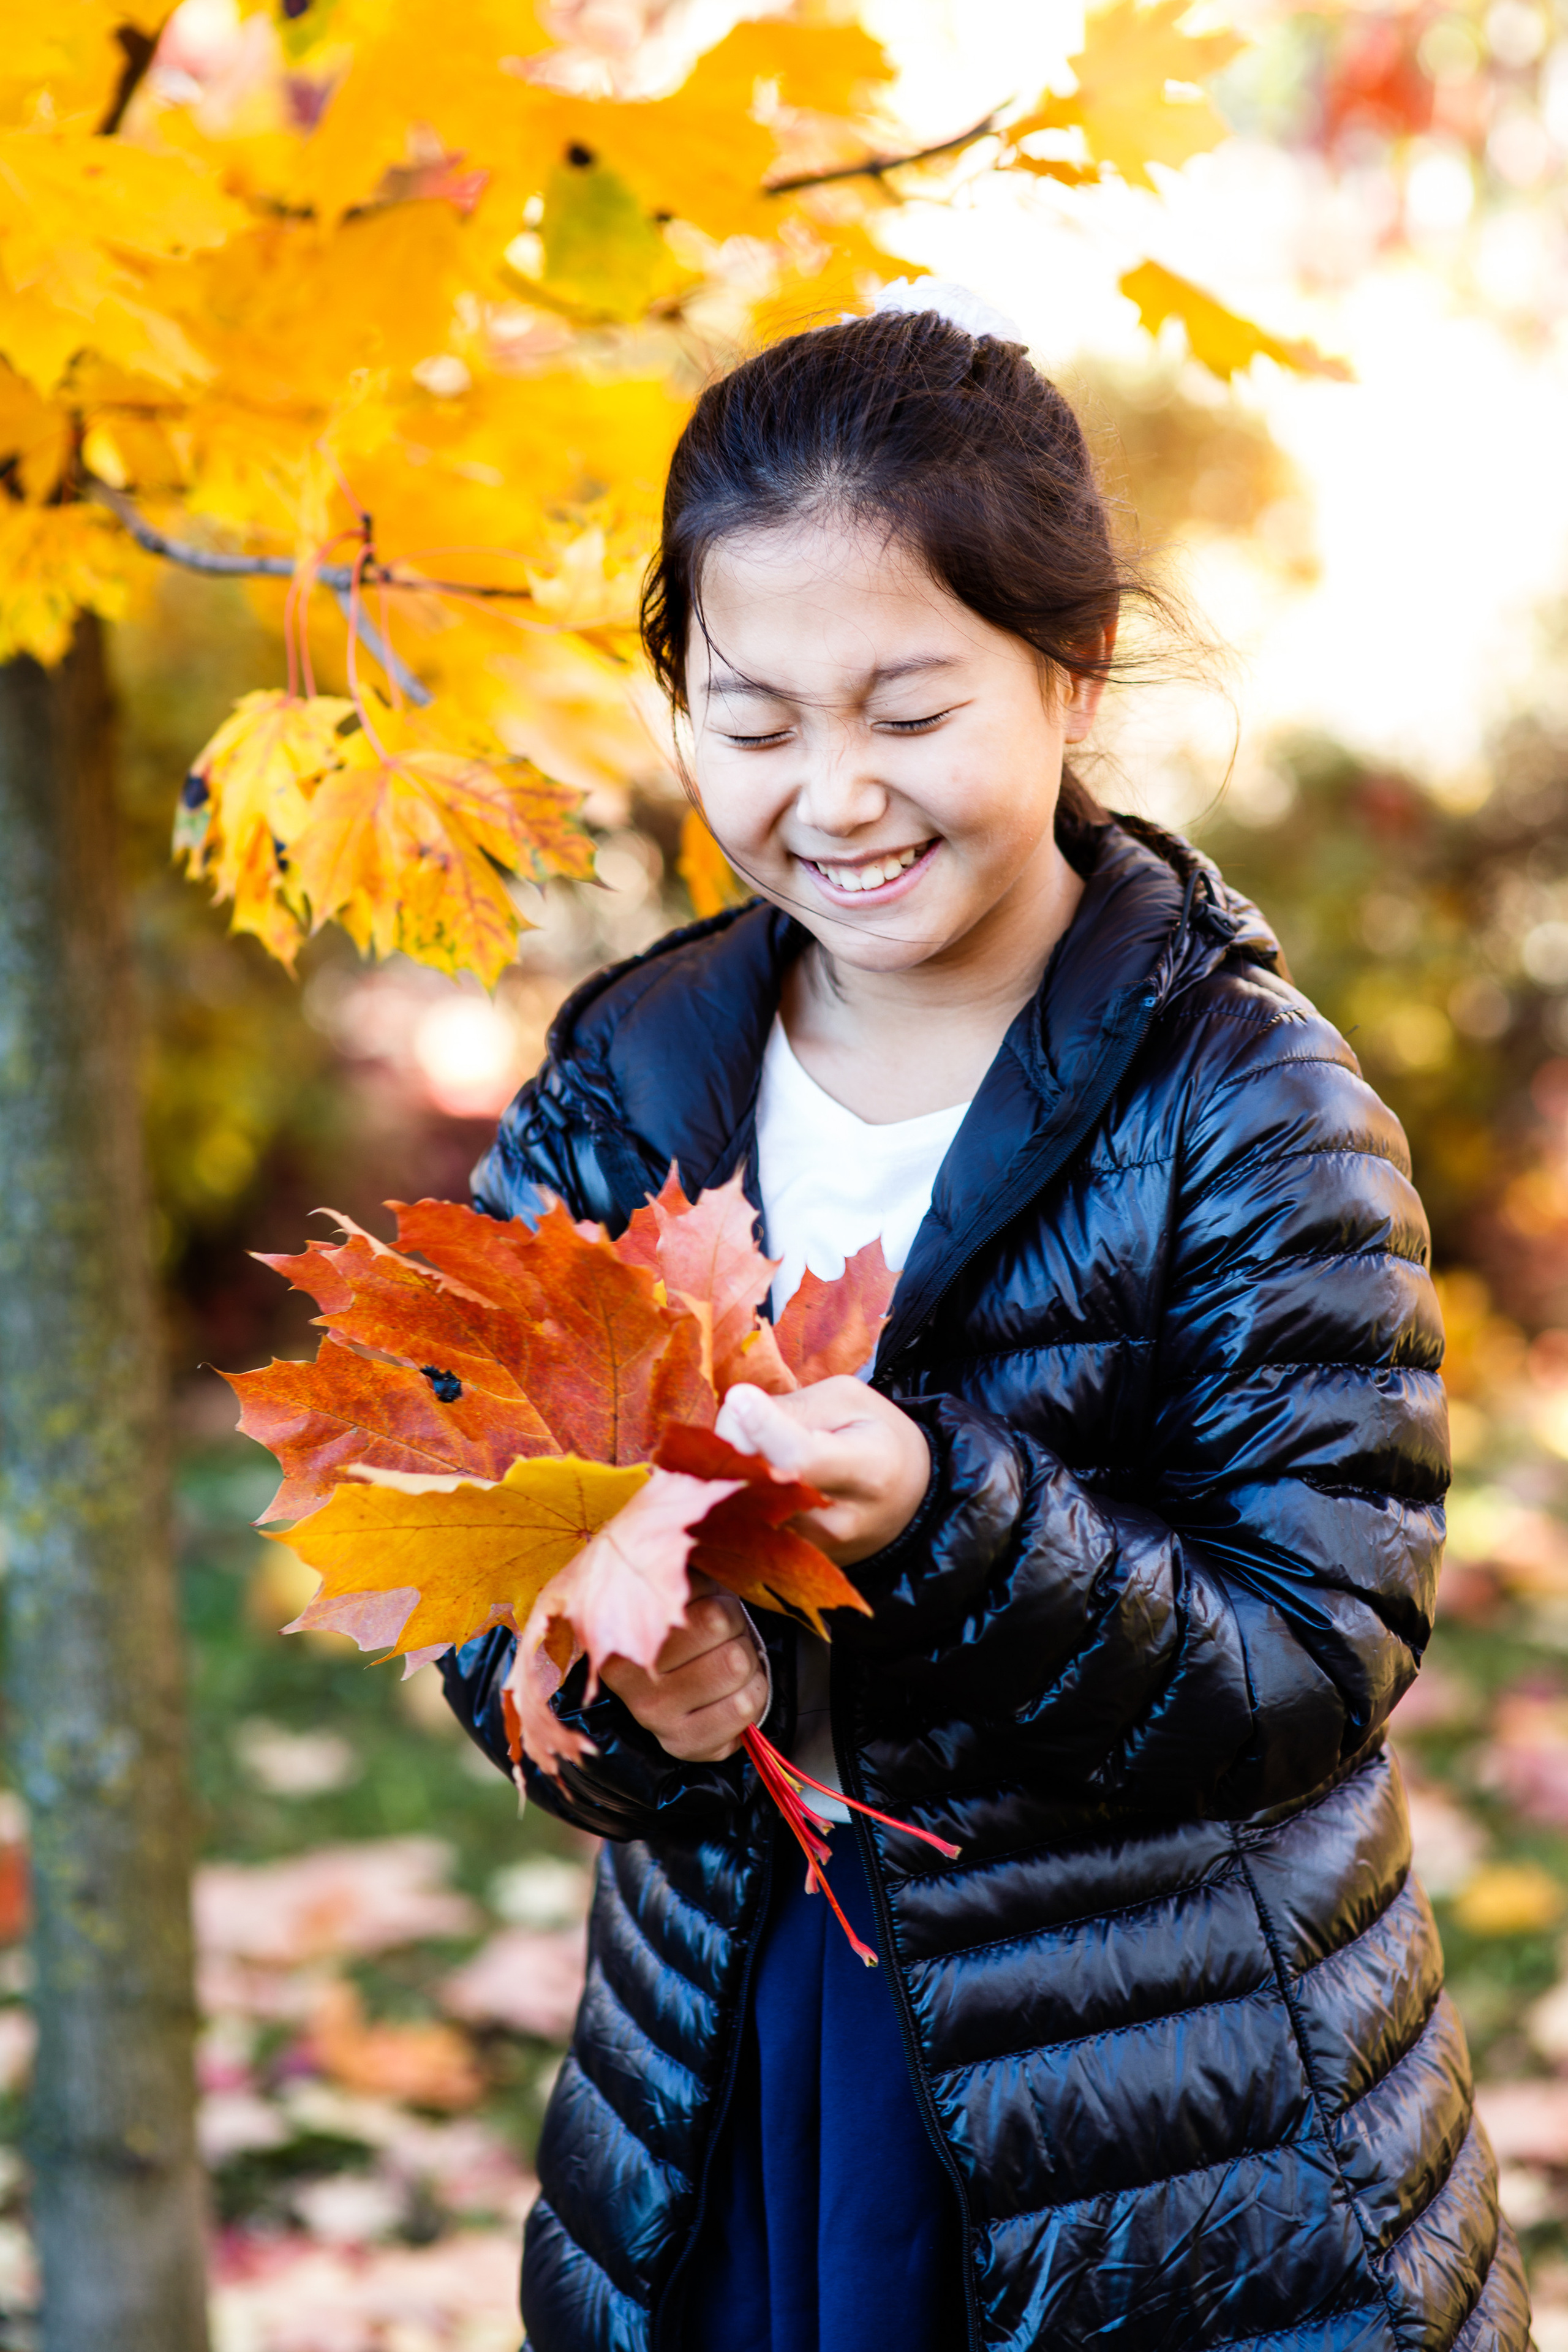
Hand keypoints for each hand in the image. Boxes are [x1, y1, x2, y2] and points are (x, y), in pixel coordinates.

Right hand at [599, 1584, 769, 1763]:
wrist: (682, 1686)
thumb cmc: (685, 1625)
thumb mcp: (677, 1587)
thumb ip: (679, 1568)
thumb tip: (695, 1546)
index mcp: (621, 1628)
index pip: (700, 1602)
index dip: (719, 1602)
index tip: (704, 1611)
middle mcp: (629, 1678)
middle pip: (720, 1625)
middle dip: (733, 1628)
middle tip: (720, 1640)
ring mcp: (654, 1716)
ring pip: (736, 1664)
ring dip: (745, 1659)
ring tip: (726, 1662)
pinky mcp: (684, 1745)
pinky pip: (745, 1707)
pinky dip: (752, 1693)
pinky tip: (733, 1692)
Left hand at [714, 1378, 929, 1564]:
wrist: (906, 1502)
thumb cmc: (877, 1439)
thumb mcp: (851, 1402)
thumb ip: (796, 1407)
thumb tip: (738, 1406)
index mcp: (867, 1472)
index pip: (801, 1457)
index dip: (763, 1426)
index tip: (740, 1396)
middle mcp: (835, 1522)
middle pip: (760, 1479)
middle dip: (737, 1438)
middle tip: (747, 1413)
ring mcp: (809, 1549)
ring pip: (740, 1501)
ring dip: (733, 1465)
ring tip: (759, 1445)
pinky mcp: (788, 1560)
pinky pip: (740, 1519)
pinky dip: (736, 1490)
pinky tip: (756, 1473)